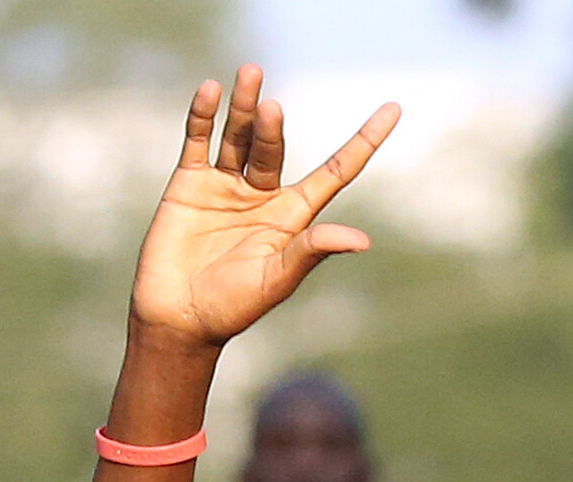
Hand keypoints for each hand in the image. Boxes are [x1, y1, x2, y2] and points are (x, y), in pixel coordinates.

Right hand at [129, 65, 398, 348]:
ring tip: (251, 74)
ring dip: (245, 107)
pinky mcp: (190, 182)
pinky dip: (204, 116)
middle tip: (273, 109)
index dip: (365, 140)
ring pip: (240, 136)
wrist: (179, 316)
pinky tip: (212, 92)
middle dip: (273, 128)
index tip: (393, 109)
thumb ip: (312, 251)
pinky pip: (199, 140)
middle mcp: (265, 195)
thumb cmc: (234, 306)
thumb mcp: (278, 278)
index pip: (337, 170)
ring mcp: (227, 186)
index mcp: (295, 216)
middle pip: (274, 148)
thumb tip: (362, 241)